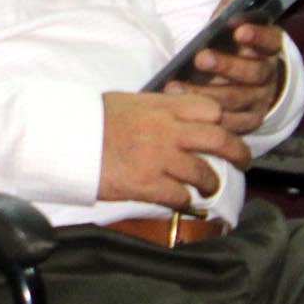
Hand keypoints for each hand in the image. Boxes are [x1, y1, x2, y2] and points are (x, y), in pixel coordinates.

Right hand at [99, 92, 250, 207]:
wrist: (61, 138)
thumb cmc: (88, 119)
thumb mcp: (126, 102)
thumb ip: (156, 108)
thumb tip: (174, 113)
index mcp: (161, 106)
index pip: (211, 108)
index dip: (223, 120)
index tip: (224, 129)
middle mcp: (167, 130)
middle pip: (221, 140)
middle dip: (238, 153)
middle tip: (242, 161)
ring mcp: (158, 158)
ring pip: (204, 173)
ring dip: (210, 182)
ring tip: (208, 187)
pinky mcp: (146, 185)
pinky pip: (180, 196)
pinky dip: (184, 200)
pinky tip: (180, 200)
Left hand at [171, 13, 286, 133]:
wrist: (246, 79)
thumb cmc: (232, 45)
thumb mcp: (234, 24)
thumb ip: (233, 8)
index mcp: (269, 48)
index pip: (270, 40)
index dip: (257, 36)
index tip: (238, 31)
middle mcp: (269, 74)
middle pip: (253, 72)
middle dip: (226, 65)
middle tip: (199, 57)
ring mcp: (260, 99)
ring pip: (237, 99)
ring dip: (207, 93)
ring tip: (175, 86)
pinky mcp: (249, 120)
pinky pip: (231, 123)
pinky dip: (209, 118)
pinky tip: (185, 110)